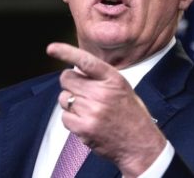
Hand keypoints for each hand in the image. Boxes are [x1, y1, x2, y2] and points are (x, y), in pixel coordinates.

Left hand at [47, 43, 166, 177]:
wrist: (141, 146)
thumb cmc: (130, 115)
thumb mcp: (122, 88)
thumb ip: (99, 77)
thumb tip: (75, 70)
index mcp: (113, 79)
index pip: (85, 61)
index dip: (66, 52)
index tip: (52, 48)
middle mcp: (102, 93)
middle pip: (66, 79)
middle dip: (70, 84)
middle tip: (83, 93)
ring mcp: (92, 111)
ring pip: (64, 98)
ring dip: (71, 103)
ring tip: (89, 110)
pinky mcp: (84, 128)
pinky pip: (64, 116)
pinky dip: (71, 119)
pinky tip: (87, 122)